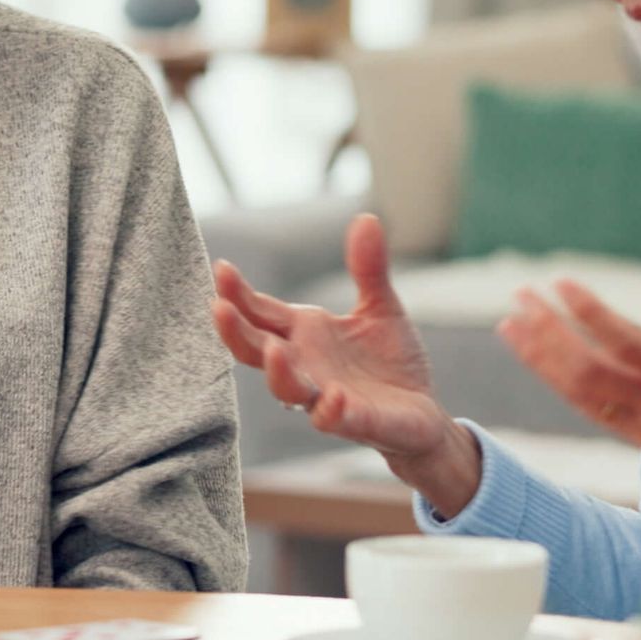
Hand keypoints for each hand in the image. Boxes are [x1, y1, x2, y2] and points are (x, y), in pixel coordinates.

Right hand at [213, 213, 479, 514]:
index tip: (222, 269)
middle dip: (234, 332)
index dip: (238, 294)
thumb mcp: (380, 307)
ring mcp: (324, 395)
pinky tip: (334, 397)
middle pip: (255, 350)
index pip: (260, 312)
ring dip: (277, 372)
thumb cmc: (390, 363)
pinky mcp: (354, 421)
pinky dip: (330, 410)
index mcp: (304, 334)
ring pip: (287, 388)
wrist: (421, 414)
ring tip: (273, 351)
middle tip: (218, 307)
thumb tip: (366, 218)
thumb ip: (368, 268)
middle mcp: (304, 365)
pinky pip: (333, 419)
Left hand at [497, 246, 640, 568]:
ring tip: (511, 325)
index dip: (589, 314)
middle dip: (547, 332)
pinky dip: (561, 385)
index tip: (560, 283)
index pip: (628, 345)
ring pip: (582, 395)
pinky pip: (594, 412)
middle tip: (518, 295)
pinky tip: (542, 362)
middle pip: (589, 370)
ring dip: (542, 358)